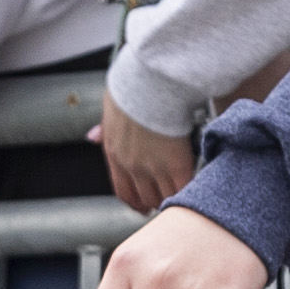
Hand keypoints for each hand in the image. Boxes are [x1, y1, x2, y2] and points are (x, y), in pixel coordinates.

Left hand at [92, 96, 201, 215]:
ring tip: (185, 196)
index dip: (135, 201)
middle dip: (157, 202)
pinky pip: (184, 187)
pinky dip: (190, 190)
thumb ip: (104, 128)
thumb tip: (92, 137)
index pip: (123, 189)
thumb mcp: (110, 108)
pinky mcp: (177, 163)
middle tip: (168, 202)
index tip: (142, 205)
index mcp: (114, 153)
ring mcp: (154, 167)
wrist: (149, 83)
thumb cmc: (133, 88)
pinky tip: (196, 188)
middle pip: (146, 197)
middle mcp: (132, 166)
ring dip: (175, 198)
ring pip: (165, 196)